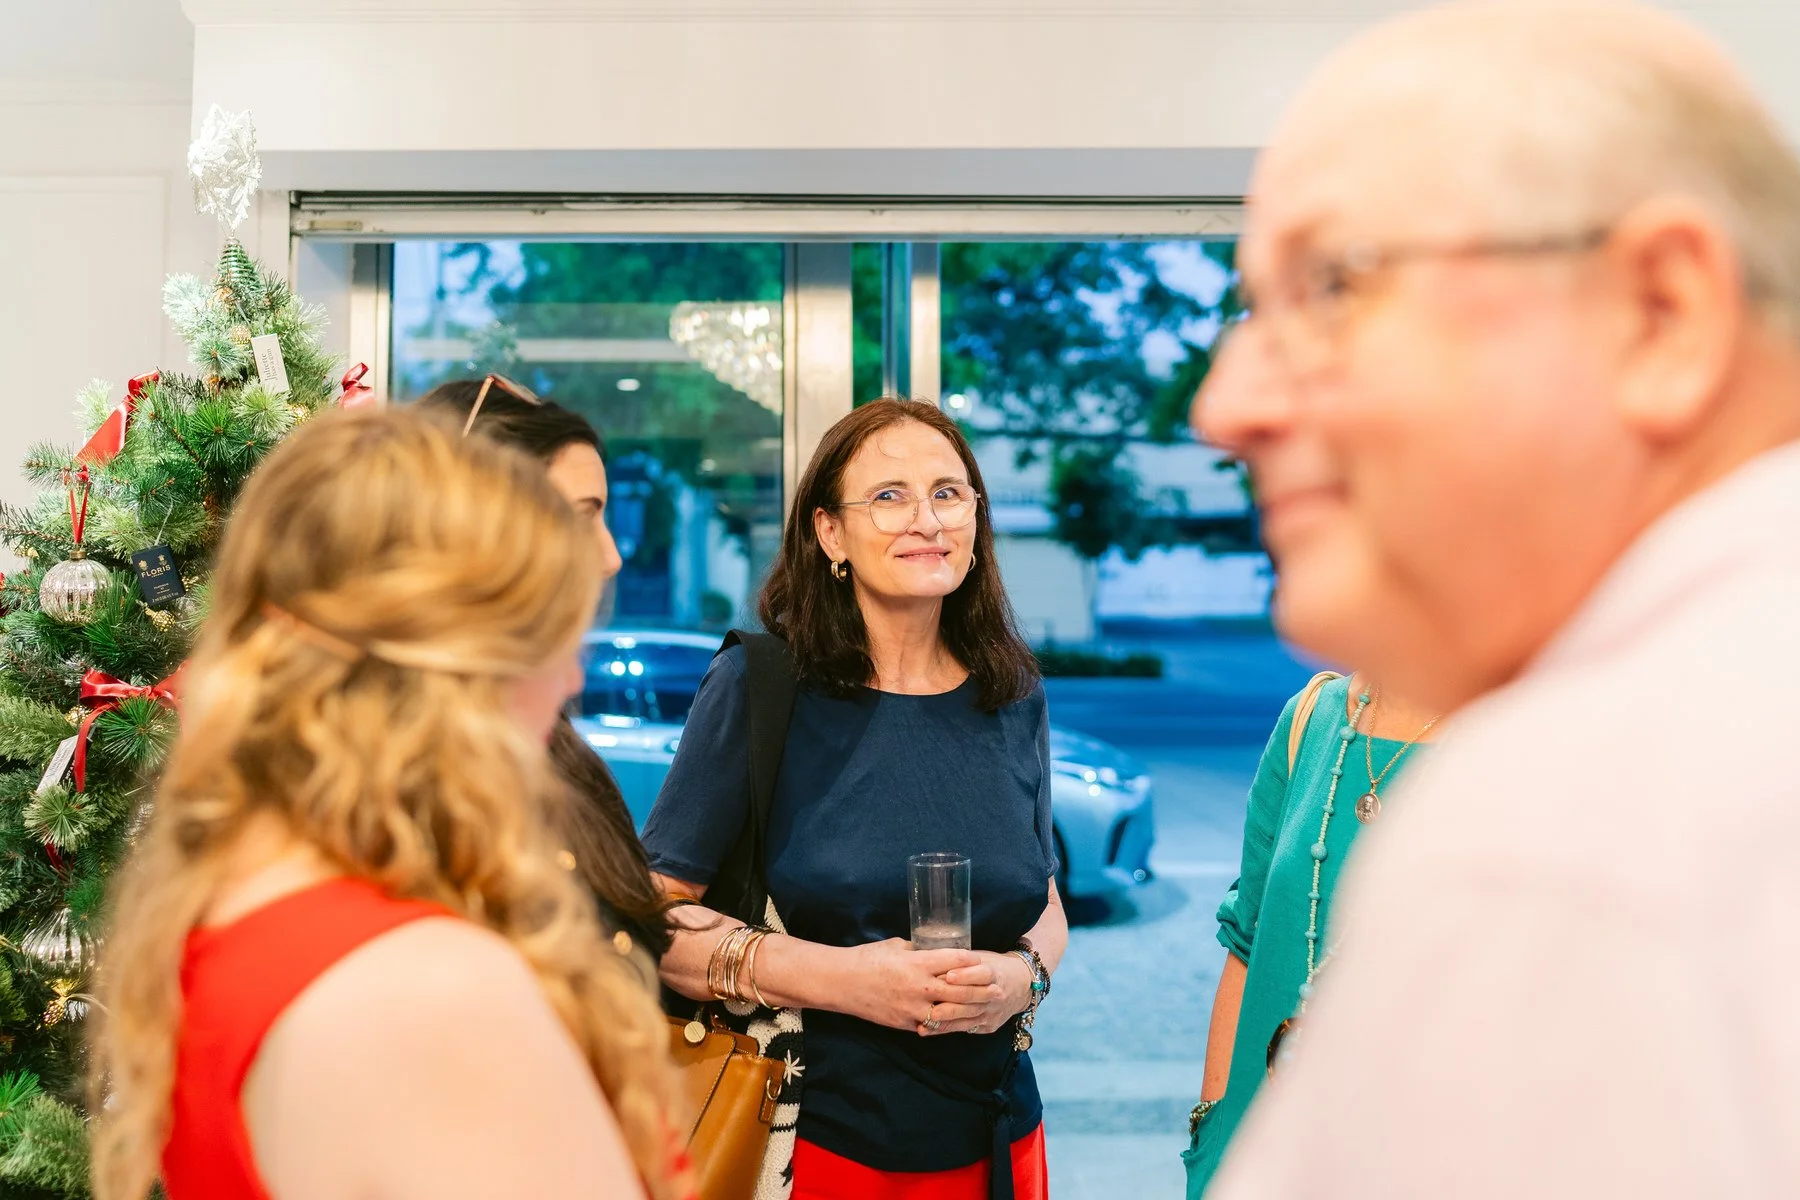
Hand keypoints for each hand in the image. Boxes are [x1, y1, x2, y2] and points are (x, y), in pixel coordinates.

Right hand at [837, 939, 993, 1031]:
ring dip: (968, 1011)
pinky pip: (929, 1026)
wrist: (842, 982)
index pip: (955, 961)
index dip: (972, 962)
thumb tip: (933, 950)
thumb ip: (918, 951)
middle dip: (981, 990)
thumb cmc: (867, 958)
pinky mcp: (904, 1023)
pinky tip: (955, 1022)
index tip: (984, 962)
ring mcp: (912, 1008)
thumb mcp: (896, 946)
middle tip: (998, 989)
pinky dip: (942, 1024)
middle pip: (960, 990)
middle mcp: (920, 986)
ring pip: (949, 1012)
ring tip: (984, 1009)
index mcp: (918, 963)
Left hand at [918, 951, 1032, 1036]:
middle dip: (951, 1004)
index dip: (965, 975)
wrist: (1022, 985)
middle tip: (930, 1007)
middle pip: (972, 999)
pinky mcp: (988, 1025)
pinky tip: (930, 1030)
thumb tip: (932, 960)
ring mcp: (992, 1012)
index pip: (981, 974)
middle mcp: (995, 994)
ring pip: (967, 1018)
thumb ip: (961, 961)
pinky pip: (966, 1029)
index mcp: (994, 973)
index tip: (948, 975)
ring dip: (945, 1021)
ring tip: (925, 1022)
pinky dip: (947, 1029)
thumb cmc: (994, 967)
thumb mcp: (982, 959)